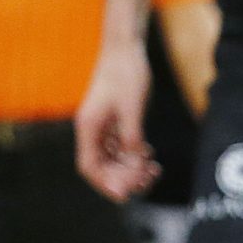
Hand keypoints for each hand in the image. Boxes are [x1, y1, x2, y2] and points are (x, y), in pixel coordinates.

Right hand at [75, 39, 158, 200]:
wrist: (125, 47)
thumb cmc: (126, 73)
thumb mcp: (131, 108)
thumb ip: (131, 137)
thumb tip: (134, 162)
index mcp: (88, 126)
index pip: (89, 166)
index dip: (105, 184)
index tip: (126, 194)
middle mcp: (92, 128)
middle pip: (101, 166)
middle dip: (123, 177)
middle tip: (147, 180)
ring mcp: (102, 124)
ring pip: (112, 158)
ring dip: (130, 168)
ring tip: (153, 170)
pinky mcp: (113, 119)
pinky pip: (119, 146)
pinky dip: (133, 155)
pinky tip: (150, 157)